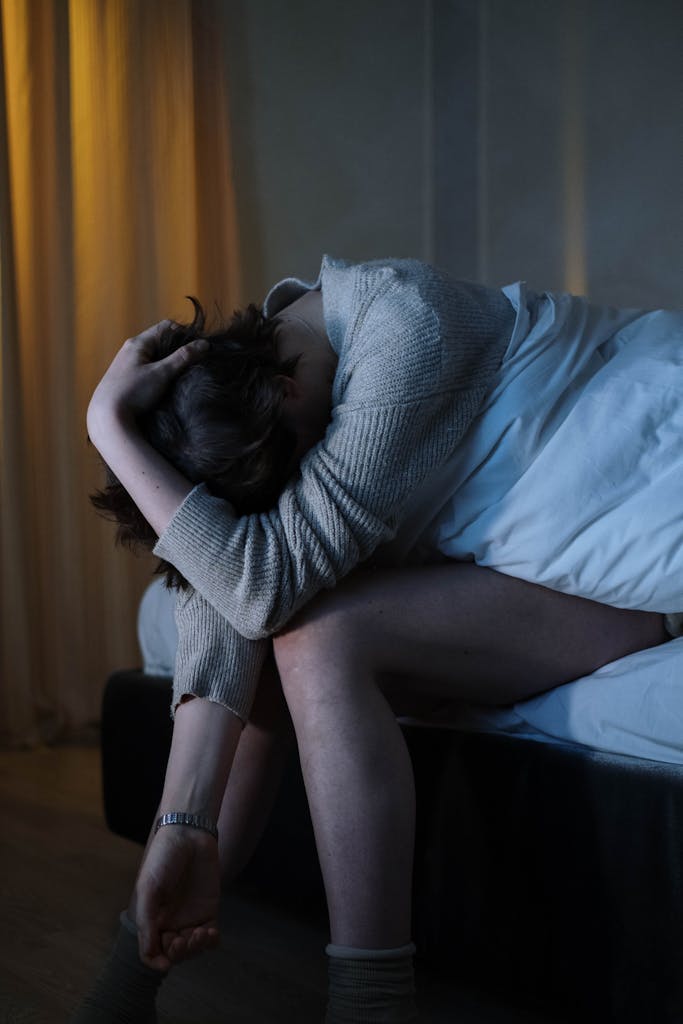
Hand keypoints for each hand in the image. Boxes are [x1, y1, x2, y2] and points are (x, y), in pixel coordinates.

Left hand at [87, 321, 207, 436]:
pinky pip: (146, 368)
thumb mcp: (162, 374)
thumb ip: (183, 357)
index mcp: (138, 343)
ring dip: (168, 361)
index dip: (185, 334)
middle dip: (177, 348)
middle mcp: (130, 349)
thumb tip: (204, 344)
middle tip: (193, 361)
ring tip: (180, 374)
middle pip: (160, 340)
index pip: (167, 327)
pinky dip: (158, 371)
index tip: (198, 348)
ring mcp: (126, 364)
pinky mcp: (124, 378)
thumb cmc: (134, 392)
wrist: (107, 417)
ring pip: (153, 355)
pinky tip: (164, 384)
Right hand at [131, 824, 221, 970]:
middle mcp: (170, 922)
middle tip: (182, 940)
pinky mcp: (208, 910)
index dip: (157, 961)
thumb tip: (150, 956)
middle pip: (174, 954)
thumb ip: (147, 923)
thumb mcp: (148, 890)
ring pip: (193, 948)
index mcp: (151, 920)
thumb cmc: (162, 859)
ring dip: (196, 949)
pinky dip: (211, 941)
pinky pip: (210, 936)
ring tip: (199, 933)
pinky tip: (210, 932)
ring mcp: (190, 917)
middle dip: (179, 953)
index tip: (166, 962)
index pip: (152, 952)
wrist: (188, 835)